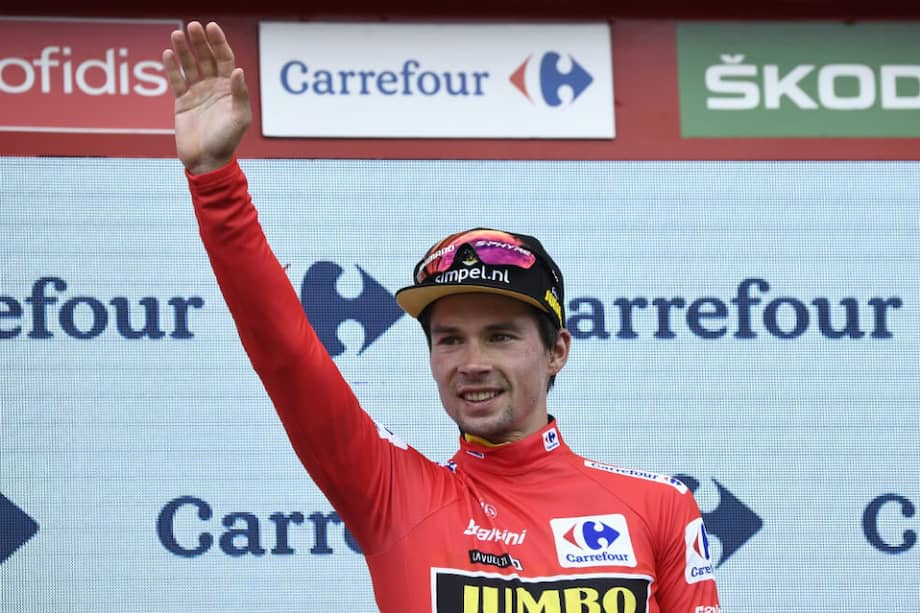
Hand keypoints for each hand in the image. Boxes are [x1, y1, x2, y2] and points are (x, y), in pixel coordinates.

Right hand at [163, 21, 251, 174]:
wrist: (207, 161)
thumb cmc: (227, 141)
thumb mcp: (239, 118)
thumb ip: (239, 94)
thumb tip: (238, 70)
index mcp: (230, 89)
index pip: (225, 59)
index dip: (219, 43)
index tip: (211, 27)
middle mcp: (214, 87)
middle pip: (206, 58)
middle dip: (200, 42)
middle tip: (192, 26)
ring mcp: (198, 93)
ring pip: (190, 66)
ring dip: (184, 49)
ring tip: (177, 33)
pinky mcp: (182, 102)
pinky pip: (176, 80)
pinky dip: (172, 67)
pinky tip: (168, 53)